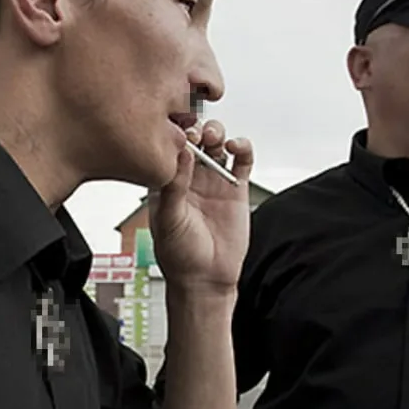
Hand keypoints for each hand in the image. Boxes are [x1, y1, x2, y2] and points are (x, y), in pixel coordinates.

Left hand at [149, 120, 253, 294]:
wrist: (206, 278)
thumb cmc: (180, 255)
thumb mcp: (169, 220)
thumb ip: (173, 187)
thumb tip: (179, 154)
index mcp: (167, 182)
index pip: (169, 149)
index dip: (174, 136)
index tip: (178, 132)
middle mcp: (190, 178)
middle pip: (194, 140)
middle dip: (196, 130)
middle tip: (197, 133)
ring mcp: (213, 181)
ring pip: (217, 144)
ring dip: (217, 133)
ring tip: (215, 138)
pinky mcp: (236, 188)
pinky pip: (242, 160)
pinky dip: (242, 147)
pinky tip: (237, 146)